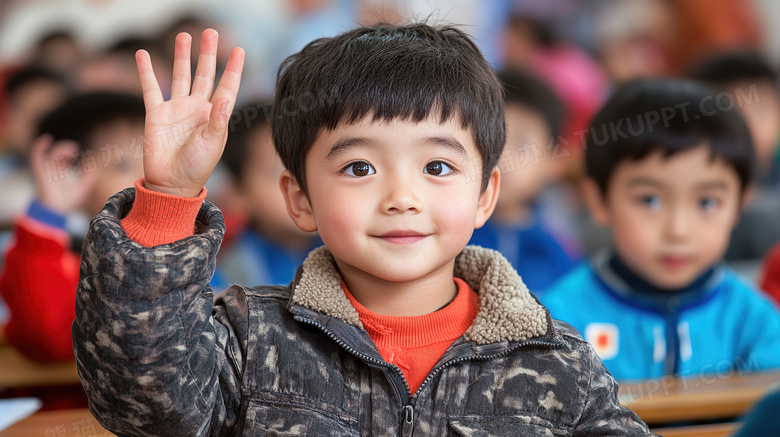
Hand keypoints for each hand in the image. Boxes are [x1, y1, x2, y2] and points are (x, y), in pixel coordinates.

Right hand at [30, 134, 97, 214]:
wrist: (55, 211)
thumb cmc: (66, 203)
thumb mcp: (81, 190)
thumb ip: (88, 179)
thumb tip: (94, 168)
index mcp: (59, 173)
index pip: (62, 159)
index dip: (68, 152)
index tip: (77, 150)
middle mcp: (52, 170)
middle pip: (57, 154)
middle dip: (65, 148)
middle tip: (74, 148)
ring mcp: (46, 170)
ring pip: (52, 153)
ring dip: (61, 149)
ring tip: (71, 149)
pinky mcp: (41, 171)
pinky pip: (36, 156)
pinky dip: (40, 146)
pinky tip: (47, 139)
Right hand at [136, 29, 243, 196]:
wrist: (172, 183)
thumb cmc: (197, 166)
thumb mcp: (212, 143)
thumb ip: (217, 120)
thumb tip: (224, 97)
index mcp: (215, 115)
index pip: (227, 86)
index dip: (233, 68)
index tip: (239, 49)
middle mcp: (197, 108)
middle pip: (204, 74)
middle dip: (208, 54)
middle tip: (210, 32)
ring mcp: (177, 109)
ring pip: (180, 76)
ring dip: (182, 56)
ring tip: (184, 36)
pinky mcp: (156, 114)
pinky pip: (150, 88)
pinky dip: (146, 71)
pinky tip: (143, 54)